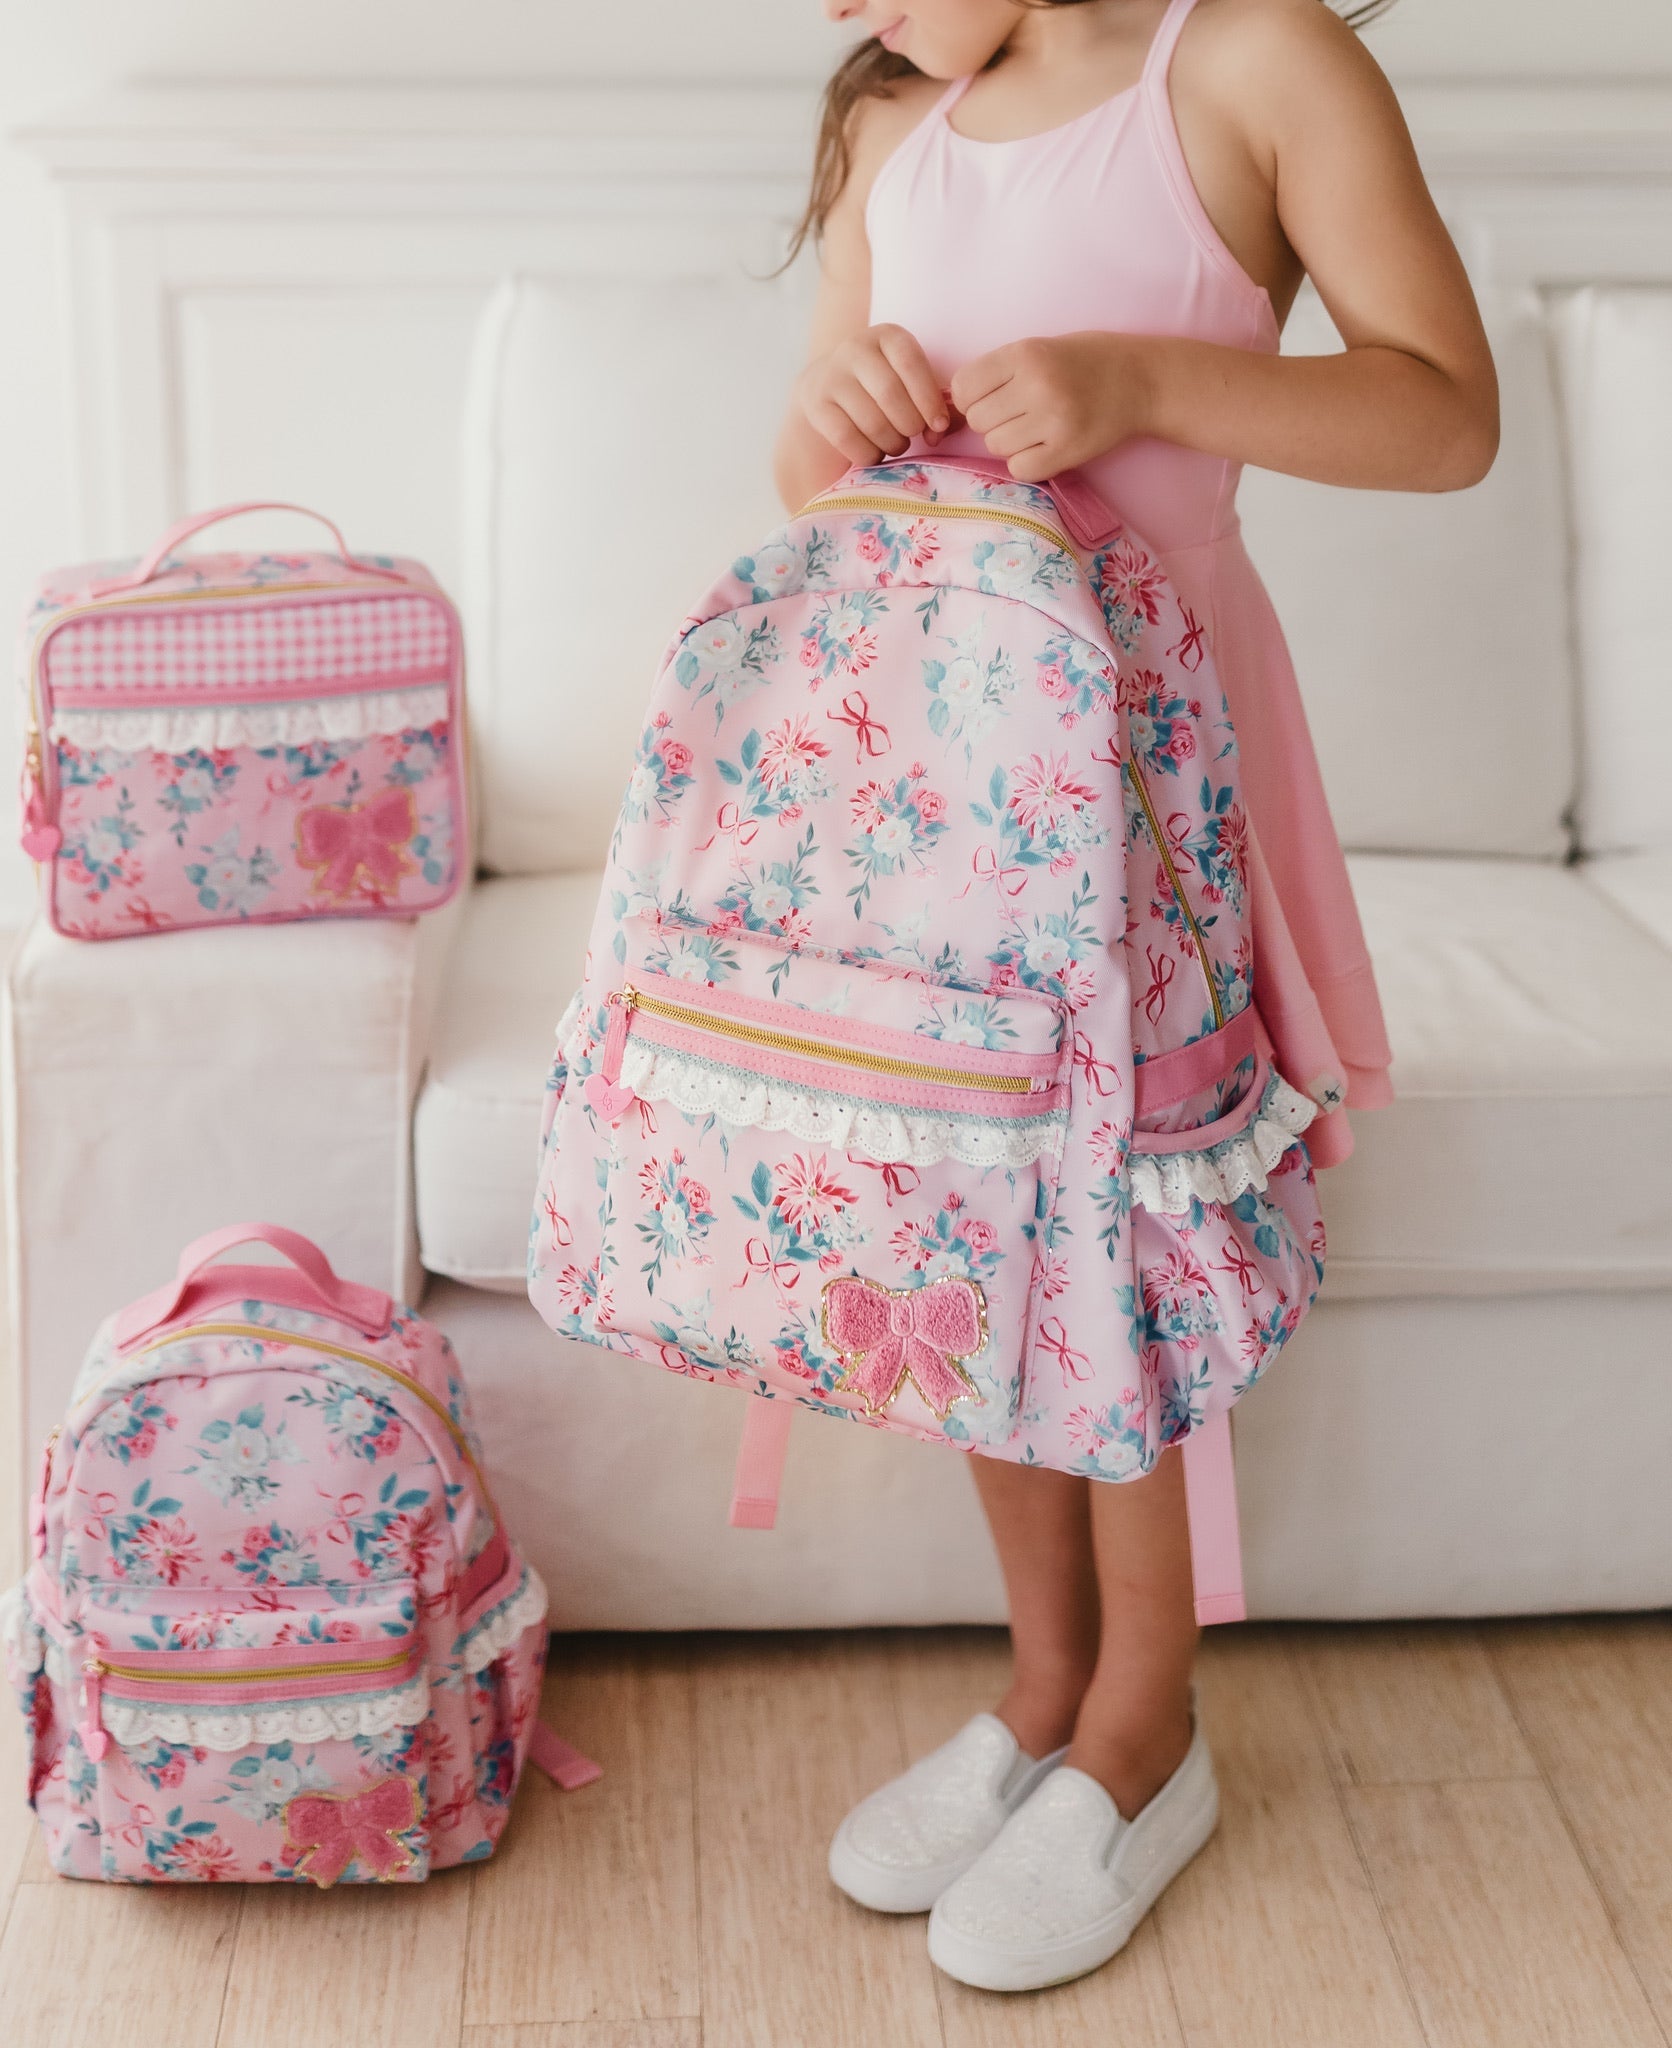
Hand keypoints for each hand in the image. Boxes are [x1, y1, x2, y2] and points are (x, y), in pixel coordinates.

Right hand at [796, 323, 950, 467]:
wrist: (827, 387)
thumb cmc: (881, 387)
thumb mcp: (909, 381)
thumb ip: (931, 404)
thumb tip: (938, 432)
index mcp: (887, 336)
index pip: (911, 364)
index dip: (929, 400)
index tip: (938, 426)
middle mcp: (855, 348)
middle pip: (889, 394)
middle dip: (909, 425)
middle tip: (912, 435)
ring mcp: (831, 375)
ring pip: (871, 421)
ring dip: (892, 443)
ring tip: (896, 444)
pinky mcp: (815, 404)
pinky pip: (847, 438)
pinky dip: (868, 454)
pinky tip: (874, 453)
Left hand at [950, 333, 1157, 481]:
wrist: (1141, 380)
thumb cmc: (1085, 362)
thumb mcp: (1039, 349)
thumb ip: (999, 372)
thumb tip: (953, 407)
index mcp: (1025, 354)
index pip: (964, 387)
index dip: (970, 398)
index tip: (989, 399)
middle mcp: (1037, 385)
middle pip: (979, 420)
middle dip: (992, 420)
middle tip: (1020, 413)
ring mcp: (1053, 420)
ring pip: (996, 446)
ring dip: (1009, 442)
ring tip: (1036, 427)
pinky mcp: (1067, 451)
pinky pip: (1020, 468)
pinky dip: (1027, 462)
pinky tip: (1046, 446)